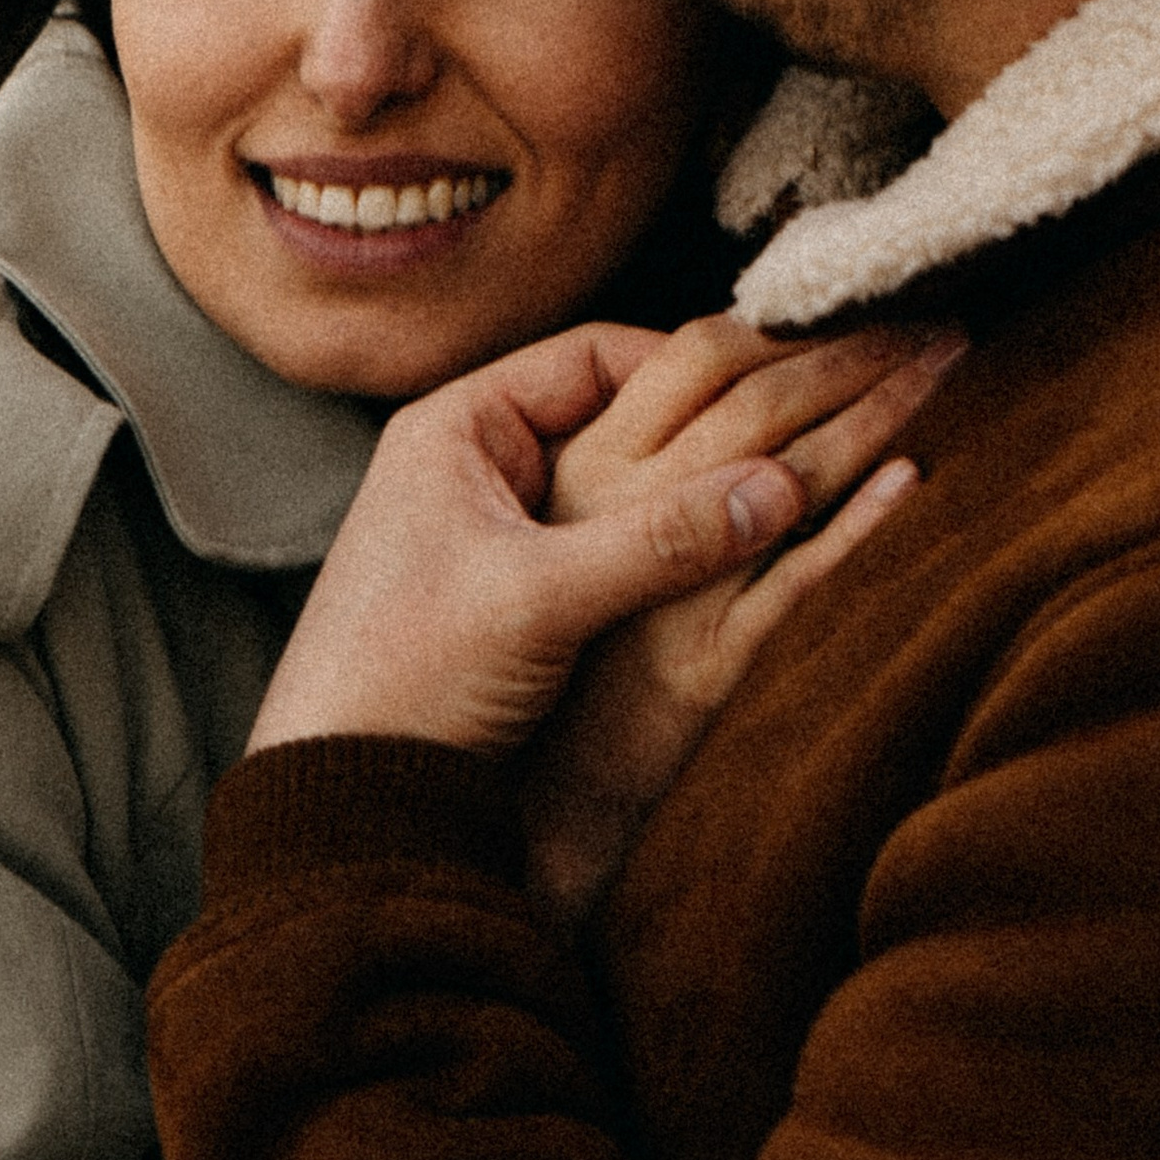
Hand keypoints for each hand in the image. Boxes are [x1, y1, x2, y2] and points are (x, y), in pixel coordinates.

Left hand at [244, 318, 959, 768]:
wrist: (346, 802)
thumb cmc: (404, 681)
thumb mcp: (535, 600)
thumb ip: (657, 541)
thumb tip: (782, 488)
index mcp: (458, 431)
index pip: (597, 357)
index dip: (694, 365)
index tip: (781, 385)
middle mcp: (481, 469)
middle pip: (621, 418)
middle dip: (714, 427)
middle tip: (813, 428)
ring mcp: (503, 537)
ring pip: (628, 487)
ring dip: (702, 494)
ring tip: (800, 493)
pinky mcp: (524, 605)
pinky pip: (619, 552)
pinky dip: (678, 554)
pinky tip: (743, 566)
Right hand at [526, 321, 965, 924]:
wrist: (468, 793)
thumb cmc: (505, 667)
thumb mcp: (552, 547)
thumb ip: (627, 479)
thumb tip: (718, 417)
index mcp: (577, 465)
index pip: (694, 355)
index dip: (777, 324)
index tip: (846, 304)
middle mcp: (620, 506)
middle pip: (758, 396)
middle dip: (850, 345)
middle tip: (931, 314)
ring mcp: (665, 585)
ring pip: (789, 470)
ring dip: (877, 407)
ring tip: (945, 361)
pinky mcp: (699, 661)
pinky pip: (792, 579)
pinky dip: (855, 525)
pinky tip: (911, 481)